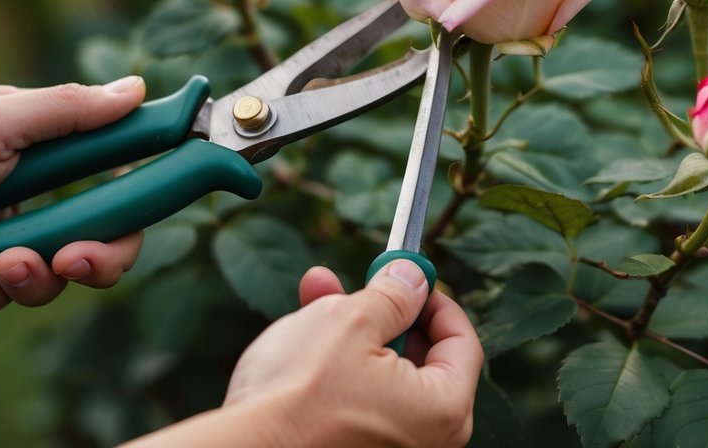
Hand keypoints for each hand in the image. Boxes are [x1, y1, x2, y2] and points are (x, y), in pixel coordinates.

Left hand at [0, 78, 146, 310]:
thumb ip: (71, 110)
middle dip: (93, 263)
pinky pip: (2, 299)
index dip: (139, 213)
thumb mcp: (2, 119)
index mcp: (64, 162)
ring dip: (26, 275)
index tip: (130, 222)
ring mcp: (16, 242)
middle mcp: (48, 204)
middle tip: (69, 260)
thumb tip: (136, 88)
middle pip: (104, 252)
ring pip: (52, 284)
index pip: (126, 193)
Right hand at [123, 260, 483, 446]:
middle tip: (363, 278)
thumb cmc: (303, 390)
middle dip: (385, 310)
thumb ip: (394, 294)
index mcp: (443, 410)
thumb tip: (413, 278)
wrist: (244, 447)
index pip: (463, 343)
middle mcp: (425, 440)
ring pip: (382, 374)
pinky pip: (359, 400)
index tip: (412, 278)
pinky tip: (305, 327)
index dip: (437, 302)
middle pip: (419, 358)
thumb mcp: (353, 320)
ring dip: (352, 328)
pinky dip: (339, 364)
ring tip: (317, 289)